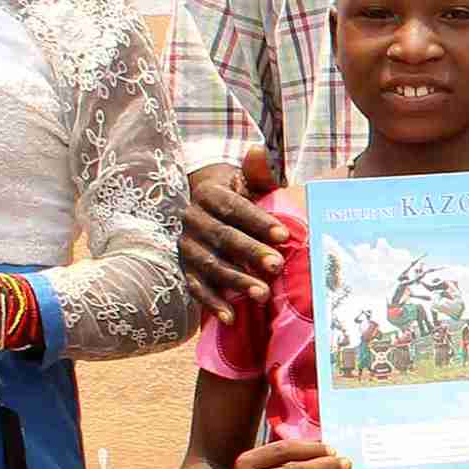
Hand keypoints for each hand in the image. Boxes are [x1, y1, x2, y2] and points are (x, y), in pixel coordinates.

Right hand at [181, 148, 286, 306]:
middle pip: (223, 238)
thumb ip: (259, 170)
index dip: (258, 221)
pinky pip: (196, 288)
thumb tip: (261, 151)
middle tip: (278, 266)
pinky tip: (231, 317)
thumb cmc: (239, 194)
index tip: (284, 234)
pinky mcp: (184, 268)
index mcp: (209, 194)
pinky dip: (212, 304)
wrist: (205, 207)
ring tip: (262, 294)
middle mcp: (192, 219)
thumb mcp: (248, 180)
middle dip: (250, 253)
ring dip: (235, 281)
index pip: (234, 208)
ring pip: (210, 265)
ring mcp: (186, 246)